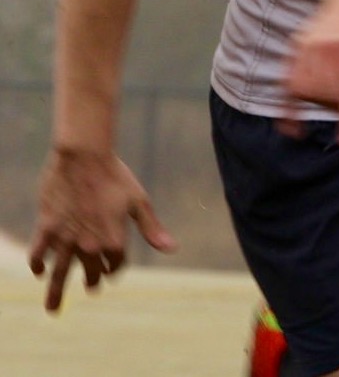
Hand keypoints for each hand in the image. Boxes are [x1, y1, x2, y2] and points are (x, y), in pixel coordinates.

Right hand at [28, 148, 175, 312]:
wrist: (85, 156)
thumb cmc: (116, 176)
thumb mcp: (138, 201)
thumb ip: (152, 229)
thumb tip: (173, 249)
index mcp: (114, 240)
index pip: (115, 265)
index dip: (116, 267)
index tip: (113, 267)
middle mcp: (89, 245)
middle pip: (90, 272)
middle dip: (92, 280)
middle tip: (91, 286)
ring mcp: (66, 239)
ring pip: (59, 275)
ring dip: (56, 294)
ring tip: (53, 310)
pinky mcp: (47, 229)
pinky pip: (38, 255)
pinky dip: (38, 265)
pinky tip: (39, 271)